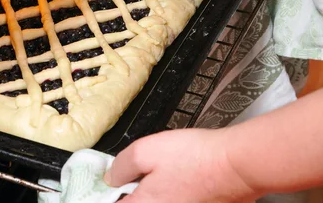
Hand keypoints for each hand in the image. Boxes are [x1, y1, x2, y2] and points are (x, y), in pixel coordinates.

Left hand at [104, 129, 258, 202]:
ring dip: (154, 193)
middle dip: (133, 192)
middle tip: (134, 176)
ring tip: (164, 174)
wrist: (237, 165)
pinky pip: (176, 201)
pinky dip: (173, 194)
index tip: (112, 184)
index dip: (112, 193)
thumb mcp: (144, 151)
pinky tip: (180, 179)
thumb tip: (110, 177)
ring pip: (157, 201)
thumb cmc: (194, 158)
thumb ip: (121, 166)